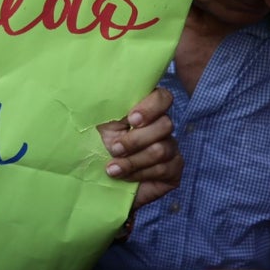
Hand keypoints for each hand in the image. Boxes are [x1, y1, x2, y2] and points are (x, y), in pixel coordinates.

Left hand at [97, 86, 180, 209]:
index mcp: (144, 109)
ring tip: (113, 168)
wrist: (99, 180)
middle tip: (114, 149)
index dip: (150, 107)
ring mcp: (171, 147)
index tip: (131, 120)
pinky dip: (140, 174)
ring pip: (161, 150)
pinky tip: (125, 177)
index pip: (162, 97)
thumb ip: (108, 106)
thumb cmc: (97, 146)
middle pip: (165, 125)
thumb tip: (103, 90)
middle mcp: (161, 126)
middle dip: (135, 140)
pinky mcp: (173, 170)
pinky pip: (163, 169)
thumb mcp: (99, 124)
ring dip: (133, 160)